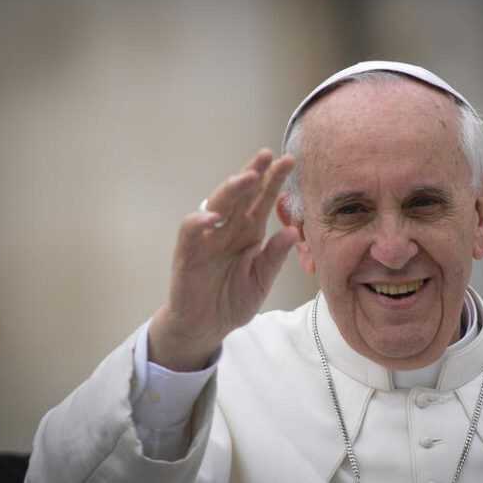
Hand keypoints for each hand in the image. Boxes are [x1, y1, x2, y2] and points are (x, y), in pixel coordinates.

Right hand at [149, 149, 298, 370]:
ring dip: (231, 190)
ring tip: (248, 178)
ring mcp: (207, 239)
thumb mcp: (262, 280)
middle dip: (253, 174)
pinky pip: (191, 232)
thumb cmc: (232, 300)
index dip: (273, 181)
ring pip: (217, 205)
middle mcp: (228, 229)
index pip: (261, 200)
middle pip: (240, 195)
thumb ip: (275, 256)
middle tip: (268, 156)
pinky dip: (200, 221)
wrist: (206, 327)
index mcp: (248, 232)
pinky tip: (215, 216)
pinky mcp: (187, 254)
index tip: (288, 161)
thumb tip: (294, 232)